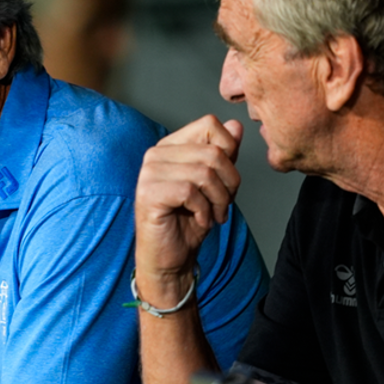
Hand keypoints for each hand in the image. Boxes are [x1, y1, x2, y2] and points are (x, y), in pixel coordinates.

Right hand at [135, 115, 243, 297]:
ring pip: (204, 172)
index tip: (226, 180)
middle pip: (213, 152)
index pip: (210, 125)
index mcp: (170, 147)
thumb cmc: (189, 222)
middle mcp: (155, 155)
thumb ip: (223, 154)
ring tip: (214, 215)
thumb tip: (235, 126)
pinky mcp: (148, 194)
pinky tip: (200, 220)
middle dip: (230, 183)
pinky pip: (191, 192)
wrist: (171, 258)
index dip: (229, 151)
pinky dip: (204, 211)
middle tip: (224, 204)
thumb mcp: (215, 185)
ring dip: (219, 200)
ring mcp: (148, 173)